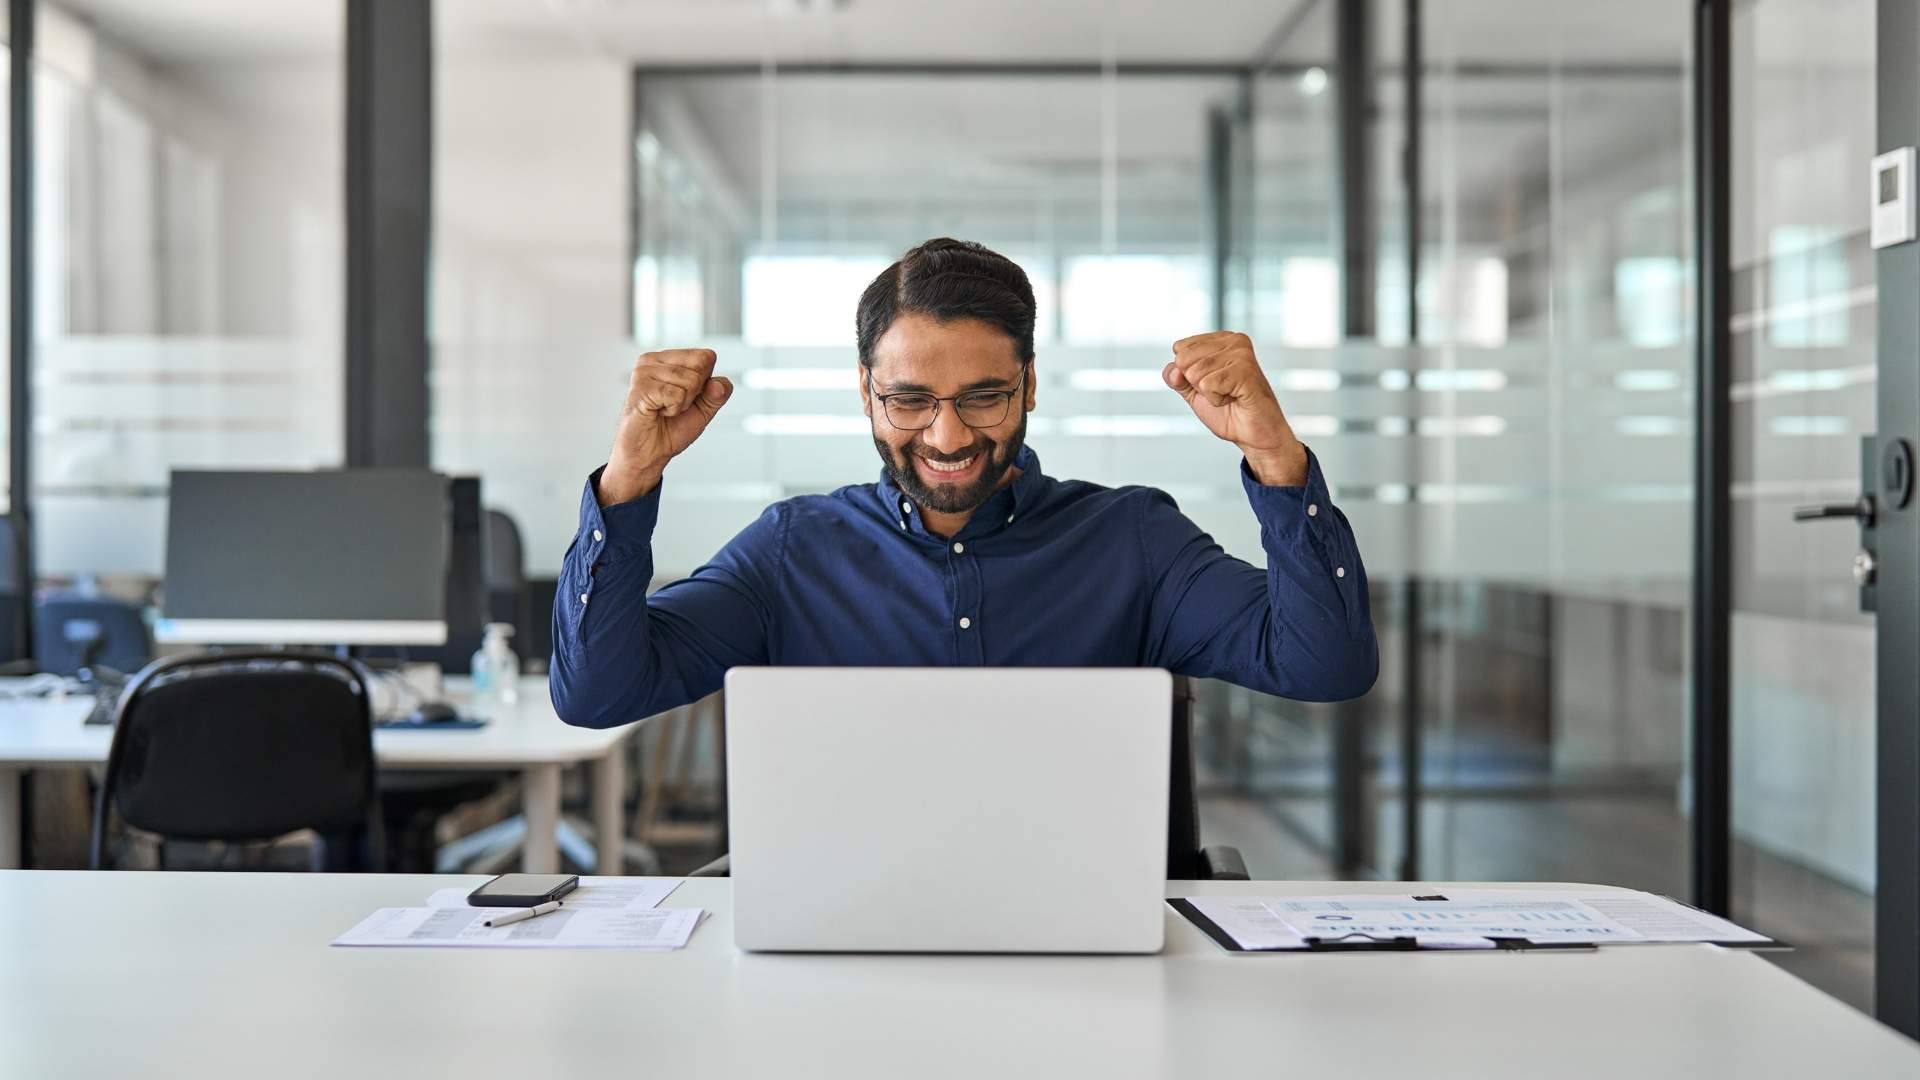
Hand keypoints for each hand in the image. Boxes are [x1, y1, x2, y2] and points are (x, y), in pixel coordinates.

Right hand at [598, 348, 732, 504]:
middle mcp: (654, 360)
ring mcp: (644, 372)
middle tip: (673, 405)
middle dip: (695, 394)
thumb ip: (717, 394)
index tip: (687, 398)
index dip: (705, 383)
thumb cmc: (670, 429)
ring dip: (682, 404)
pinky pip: (676, 395)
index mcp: (668, 359)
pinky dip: (672, 410)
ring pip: (690, 381)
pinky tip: (656, 412)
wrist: (648, 453)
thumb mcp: (704, 410)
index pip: (707, 356)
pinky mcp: (640, 387)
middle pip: (701, 366)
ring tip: (663, 409)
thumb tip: (719, 384)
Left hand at [1163, 331, 1306, 485]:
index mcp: (1222, 339)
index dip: (1188, 375)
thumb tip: (1174, 371)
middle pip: (1183, 360)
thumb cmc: (1229, 411)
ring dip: (1208, 394)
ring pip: (1194, 373)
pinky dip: (1217, 400)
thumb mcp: (1193, 391)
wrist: (1254, 435)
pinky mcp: (1245, 370)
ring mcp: (1241, 353)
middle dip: (1197, 384)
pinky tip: (1235, 399)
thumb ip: (1176, 377)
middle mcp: (1234, 340)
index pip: (1180, 349)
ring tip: (1231, 395)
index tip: (1213, 384)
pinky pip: (1208, 385)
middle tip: (1222, 391)